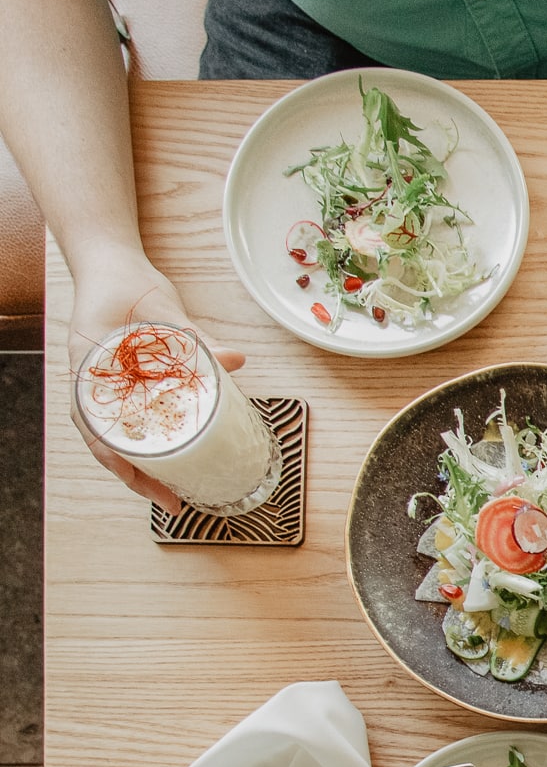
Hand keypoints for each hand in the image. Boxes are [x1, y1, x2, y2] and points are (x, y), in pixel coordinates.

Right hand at [67, 251, 245, 512]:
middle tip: (172, 501)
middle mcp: (94, 388)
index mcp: (89, 373)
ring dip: (146, 466)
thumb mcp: (160, 309)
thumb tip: (236, 360)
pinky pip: (136, 422)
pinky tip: (179, 458)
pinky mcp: (128, 386)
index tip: (145, 485)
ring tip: (176, 491)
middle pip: (109, 445)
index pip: (96, 431)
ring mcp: (109, 389)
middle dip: (137, 477)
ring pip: (121, 439)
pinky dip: (154, 444)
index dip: (120, 463)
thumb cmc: (126, 285)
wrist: (112, 265)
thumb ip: (194, 337)